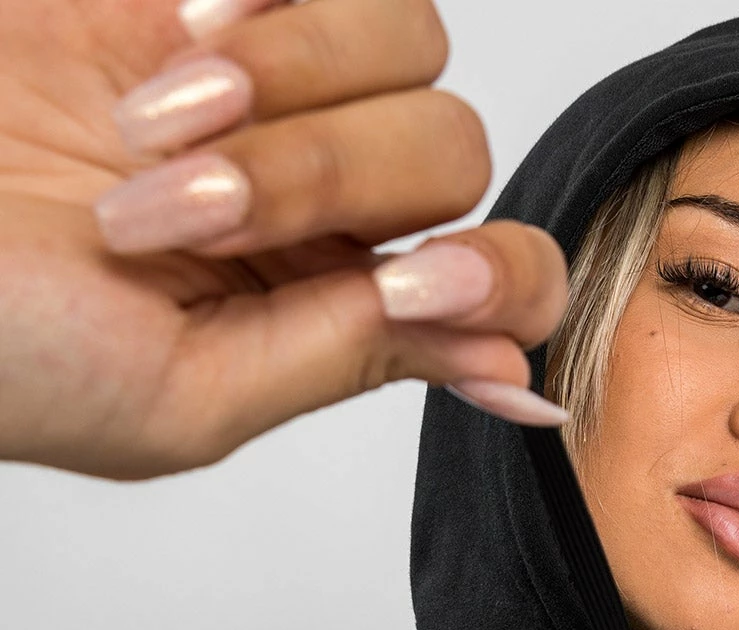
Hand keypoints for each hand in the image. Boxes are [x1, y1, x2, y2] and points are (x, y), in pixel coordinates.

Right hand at [0, 0, 568, 478]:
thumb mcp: (182, 400)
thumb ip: (344, 360)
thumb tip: (507, 370)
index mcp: (332, 313)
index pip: (505, 283)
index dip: (498, 277)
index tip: (416, 281)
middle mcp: (319, 202)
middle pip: (449, 150)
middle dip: (328, 178)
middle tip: (183, 212)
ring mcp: (267, 93)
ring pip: (406, 45)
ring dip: (289, 87)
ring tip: (149, 133)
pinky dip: (270, 8)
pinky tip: (171, 50)